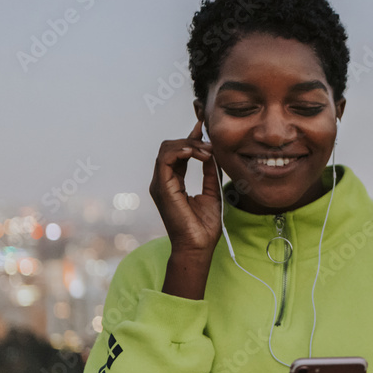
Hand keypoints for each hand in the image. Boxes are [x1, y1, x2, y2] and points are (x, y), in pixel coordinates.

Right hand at [148, 119, 221, 256]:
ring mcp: (160, 184)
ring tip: (207, 152)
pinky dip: (181, 151)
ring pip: (166, 149)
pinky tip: (198, 154)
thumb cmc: (204, 226)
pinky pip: (166, 159)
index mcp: (173, 182)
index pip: (178, 153)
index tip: (205, 127)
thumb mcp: (212, 191)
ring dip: (189, 144)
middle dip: (191, 139)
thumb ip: (210, 172)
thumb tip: (212, 153)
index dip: (191, 138)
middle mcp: (163, 181)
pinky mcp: (162, 187)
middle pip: (170, 147)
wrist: (198, 246)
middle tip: (211, 145)